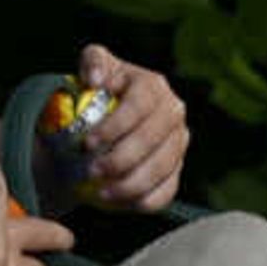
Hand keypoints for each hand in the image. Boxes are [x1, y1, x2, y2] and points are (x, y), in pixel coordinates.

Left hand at [66, 43, 188, 212]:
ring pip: (162, 168)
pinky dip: (146, 201)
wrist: (109, 119)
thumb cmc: (97, 91)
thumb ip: (93, 62)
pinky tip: (120, 203)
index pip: (139, 106)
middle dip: (121, 159)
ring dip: (131, 184)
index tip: (87, 143)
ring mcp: (179, 143)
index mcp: (153, 86)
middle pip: (153, 140)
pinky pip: (168, 191)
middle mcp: (174, 113)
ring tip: (101, 192)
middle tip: (91, 171)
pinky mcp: (177, 169)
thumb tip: (96, 80)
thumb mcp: (93, 67)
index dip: (114, 126)